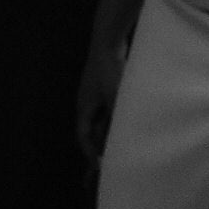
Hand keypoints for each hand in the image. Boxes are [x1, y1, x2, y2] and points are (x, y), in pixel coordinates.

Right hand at [76, 33, 127, 159]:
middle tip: (101, 167)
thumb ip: (116, 119)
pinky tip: (125, 123)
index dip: (90, 153)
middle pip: (91, 130)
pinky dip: (113, 119)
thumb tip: (121, 139)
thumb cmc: (110, 70)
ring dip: (107, 132)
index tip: (98, 167)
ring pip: (100, 119)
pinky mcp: (105, 84)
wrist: (108, 41)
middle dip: (97, 147)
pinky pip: (108, 108)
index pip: (83, 137)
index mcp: (84, 108)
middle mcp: (86, 103)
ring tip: (117, 148)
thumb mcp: (115, 99)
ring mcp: (95, 93)